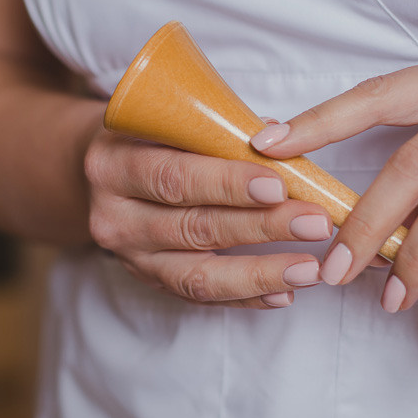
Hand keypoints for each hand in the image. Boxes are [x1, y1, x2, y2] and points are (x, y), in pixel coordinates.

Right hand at [84, 127, 334, 308]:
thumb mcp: (168, 119)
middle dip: (261, 227)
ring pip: (198, 275)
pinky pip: (202, 298)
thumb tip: (280, 137)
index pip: (174, 177)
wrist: (102, 174)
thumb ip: (218, 128)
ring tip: (310, 268)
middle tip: (315, 223)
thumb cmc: (150, 136)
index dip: (226, 183)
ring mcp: (130, 257)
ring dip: (261, 272)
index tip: (278, 186)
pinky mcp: (150, 282)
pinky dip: (246, 297)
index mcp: (113, 165)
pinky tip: (286, 292)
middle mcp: (114, 217)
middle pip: (193, 227)